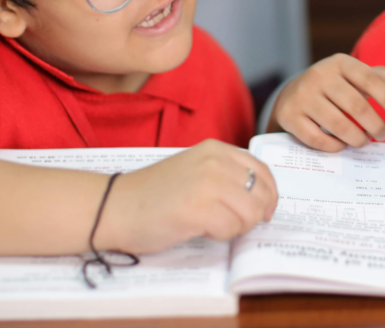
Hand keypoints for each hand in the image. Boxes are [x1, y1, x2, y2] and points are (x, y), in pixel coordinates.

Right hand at [99, 139, 278, 252]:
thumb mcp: (194, 170)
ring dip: (237, 227)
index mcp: (216, 149)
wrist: (115, 206)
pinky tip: (201, 230)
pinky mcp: (198, 208)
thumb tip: (260, 198)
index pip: (262, 171)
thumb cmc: (152, 195)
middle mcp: (215, 161)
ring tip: (212, 225)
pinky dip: (221, 235)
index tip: (264, 211)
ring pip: (250, 213)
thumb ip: (224, 175)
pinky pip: (231, 228)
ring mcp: (207, 183)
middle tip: (232, 223)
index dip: (269, 195)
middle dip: (254, 215)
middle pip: (261, 194)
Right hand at [271, 54, 384, 151]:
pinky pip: (317, 139)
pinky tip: (343, 145)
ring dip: (357, 138)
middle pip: (356, 106)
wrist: (293, 93)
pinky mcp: (290, 116)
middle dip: (375, 125)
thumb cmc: (335, 86)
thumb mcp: (355, 77)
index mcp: (340, 63)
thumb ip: (380, 79)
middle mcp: (319, 76)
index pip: (370, 80)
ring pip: (337, 125)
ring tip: (364, 141)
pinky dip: (335, 146)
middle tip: (384, 135)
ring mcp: (302, 96)